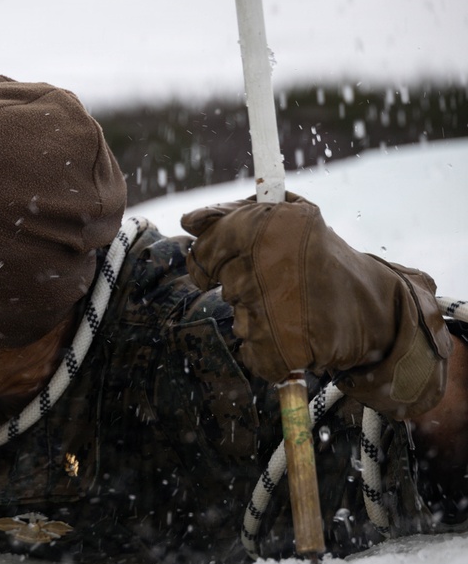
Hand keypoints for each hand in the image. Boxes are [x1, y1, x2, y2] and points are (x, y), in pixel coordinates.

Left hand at [180, 193, 450, 418]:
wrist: (375, 308)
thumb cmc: (324, 258)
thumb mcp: (289, 219)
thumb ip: (236, 214)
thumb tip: (188, 221)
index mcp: (271, 224)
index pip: (207, 243)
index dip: (213, 252)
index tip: (224, 256)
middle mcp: (269, 263)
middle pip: (221, 280)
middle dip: (242, 282)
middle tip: (278, 281)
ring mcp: (273, 308)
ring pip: (237, 315)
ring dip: (257, 315)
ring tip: (294, 306)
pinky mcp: (279, 348)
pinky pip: (250, 349)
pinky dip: (266, 346)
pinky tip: (294, 331)